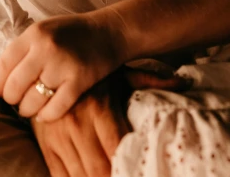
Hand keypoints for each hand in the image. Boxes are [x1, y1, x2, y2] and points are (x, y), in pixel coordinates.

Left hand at [0, 12, 127, 121]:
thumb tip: (0, 77)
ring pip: (33, 100)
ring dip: (27, 110)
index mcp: (34, 33)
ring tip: (29, 109)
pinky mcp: (79, 82)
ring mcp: (63, 65)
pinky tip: (45, 114)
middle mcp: (46, 48)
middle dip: (11, 98)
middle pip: (15, 85)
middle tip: (15, 101)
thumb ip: (24, 49)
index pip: (4, 63)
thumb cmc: (72, 33)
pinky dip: (47, 115)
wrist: (108, 32)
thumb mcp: (44, 30)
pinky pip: (55, 109)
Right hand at [31, 68, 190, 176]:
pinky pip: (59, 175)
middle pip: (98, 169)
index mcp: (100, 108)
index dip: (128, 167)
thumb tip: (183, 81)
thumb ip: (151, 80)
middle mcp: (77, 124)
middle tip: (127, 175)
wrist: (50, 64)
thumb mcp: (122, 74)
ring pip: (79, 175)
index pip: (117, 148)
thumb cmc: (94, 75)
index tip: (140, 171)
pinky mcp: (46, 144)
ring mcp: (59, 136)